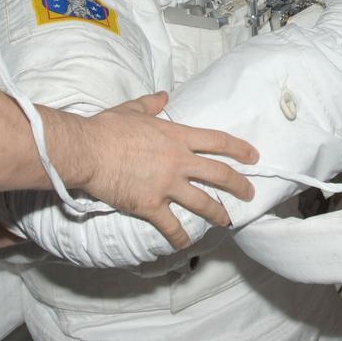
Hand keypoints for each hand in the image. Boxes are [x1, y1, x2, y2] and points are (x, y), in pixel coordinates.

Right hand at [65, 93, 259, 249]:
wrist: (88, 151)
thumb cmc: (108, 128)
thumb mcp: (133, 108)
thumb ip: (152, 103)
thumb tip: (164, 96)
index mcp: (177, 136)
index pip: (218, 141)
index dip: (239, 149)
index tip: (254, 156)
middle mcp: (178, 161)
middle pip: (220, 174)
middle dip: (239, 185)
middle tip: (250, 193)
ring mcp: (167, 185)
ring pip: (203, 202)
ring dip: (218, 213)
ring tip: (227, 221)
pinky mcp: (151, 206)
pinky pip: (171, 226)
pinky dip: (180, 237)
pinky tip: (185, 244)